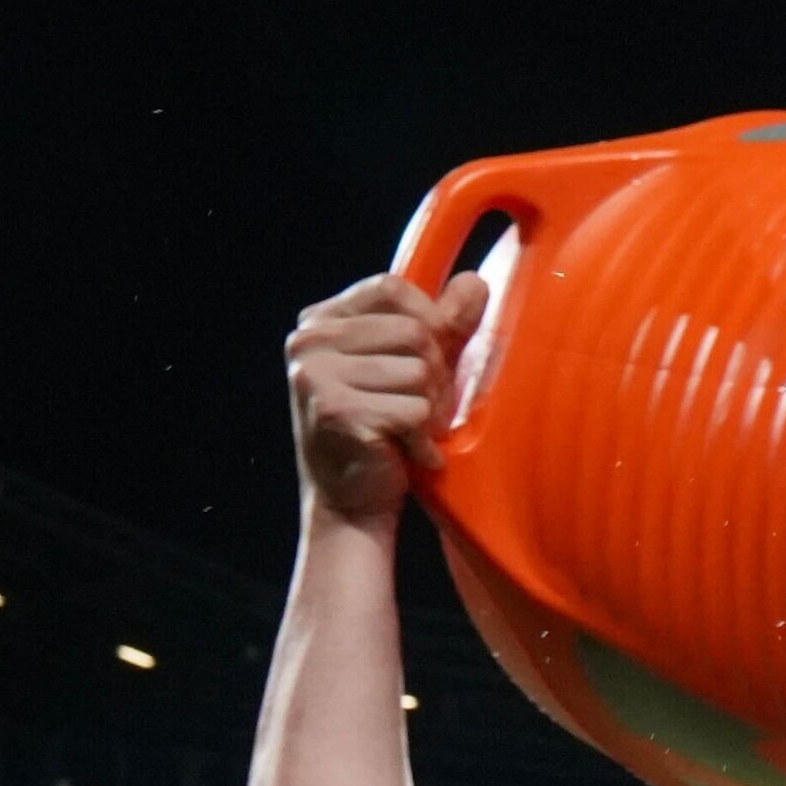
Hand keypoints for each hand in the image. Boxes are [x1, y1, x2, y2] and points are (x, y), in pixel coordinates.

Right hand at [288, 271, 485, 527]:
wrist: (352, 503)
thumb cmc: (386, 433)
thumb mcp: (415, 370)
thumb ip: (444, 326)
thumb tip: (476, 282)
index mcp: (322, 321)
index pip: (392, 287)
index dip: (431, 318)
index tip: (435, 357)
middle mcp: (309, 341)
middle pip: (414, 331)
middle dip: (436, 377)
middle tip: (421, 413)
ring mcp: (315, 375)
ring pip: (418, 372)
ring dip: (431, 412)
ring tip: (411, 433)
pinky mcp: (336, 410)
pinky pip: (414, 410)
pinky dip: (423, 440)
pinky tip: (407, 454)